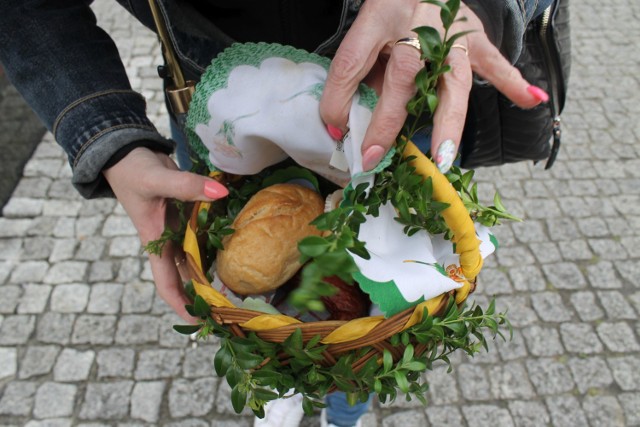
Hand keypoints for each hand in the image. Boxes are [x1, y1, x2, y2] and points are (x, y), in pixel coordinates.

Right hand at [102, 147, 227, 321]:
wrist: (126, 153)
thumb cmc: (133, 171)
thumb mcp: (157, 179)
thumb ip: (187, 185)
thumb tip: (220, 193)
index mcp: (155, 243)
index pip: (167, 284)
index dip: (181, 305)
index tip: (199, 324)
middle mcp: (167, 242)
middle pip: (187, 278)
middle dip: (205, 297)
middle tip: (233, 313)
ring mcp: (177, 231)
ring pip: (198, 260)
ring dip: (213, 275)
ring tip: (239, 292)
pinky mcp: (186, 217)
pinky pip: (204, 237)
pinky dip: (217, 246)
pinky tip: (236, 253)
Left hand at [319, 0, 548, 171]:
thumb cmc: (392, 10)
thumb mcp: (365, 31)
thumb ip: (352, 73)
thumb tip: (340, 122)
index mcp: (381, 18)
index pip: (354, 62)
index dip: (339, 99)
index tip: (336, 132)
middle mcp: (418, 29)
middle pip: (404, 78)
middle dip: (388, 122)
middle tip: (376, 157)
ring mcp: (452, 35)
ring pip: (451, 83)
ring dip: (447, 122)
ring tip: (442, 156)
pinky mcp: (475, 38)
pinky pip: (495, 62)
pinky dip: (513, 82)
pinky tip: (532, 100)